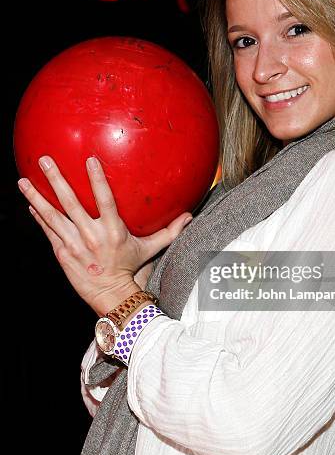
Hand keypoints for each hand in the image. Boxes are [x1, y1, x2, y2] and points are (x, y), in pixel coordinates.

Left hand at [17, 155, 192, 315]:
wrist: (111, 295)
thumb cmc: (131, 268)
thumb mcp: (151, 249)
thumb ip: (169, 231)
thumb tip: (189, 216)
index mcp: (113, 230)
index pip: (104, 199)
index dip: (97, 179)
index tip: (89, 160)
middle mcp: (91, 235)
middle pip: (71, 203)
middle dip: (56, 180)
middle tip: (44, 160)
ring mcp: (73, 244)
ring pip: (52, 216)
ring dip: (36, 197)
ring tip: (23, 181)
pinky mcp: (62, 253)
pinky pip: (48, 231)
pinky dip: (38, 217)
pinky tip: (30, 204)